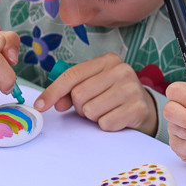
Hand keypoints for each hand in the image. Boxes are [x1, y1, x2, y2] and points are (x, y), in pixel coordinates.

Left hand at [34, 53, 157, 135]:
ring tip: (106, 110)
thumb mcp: (93, 84)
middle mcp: (122, 71)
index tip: (41, 106)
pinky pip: (105, 123)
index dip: (53, 92)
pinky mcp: (137, 108)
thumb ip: (70, 90)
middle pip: (79, 95)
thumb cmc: (112, 94)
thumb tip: (53, 104)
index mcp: (108, 60)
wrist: (144, 107)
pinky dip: (106, 125)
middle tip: (93, 105)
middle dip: (80, 106)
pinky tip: (116, 117)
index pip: (72, 75)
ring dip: (93, 116)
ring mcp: (131, 89)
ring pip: (91, 111)